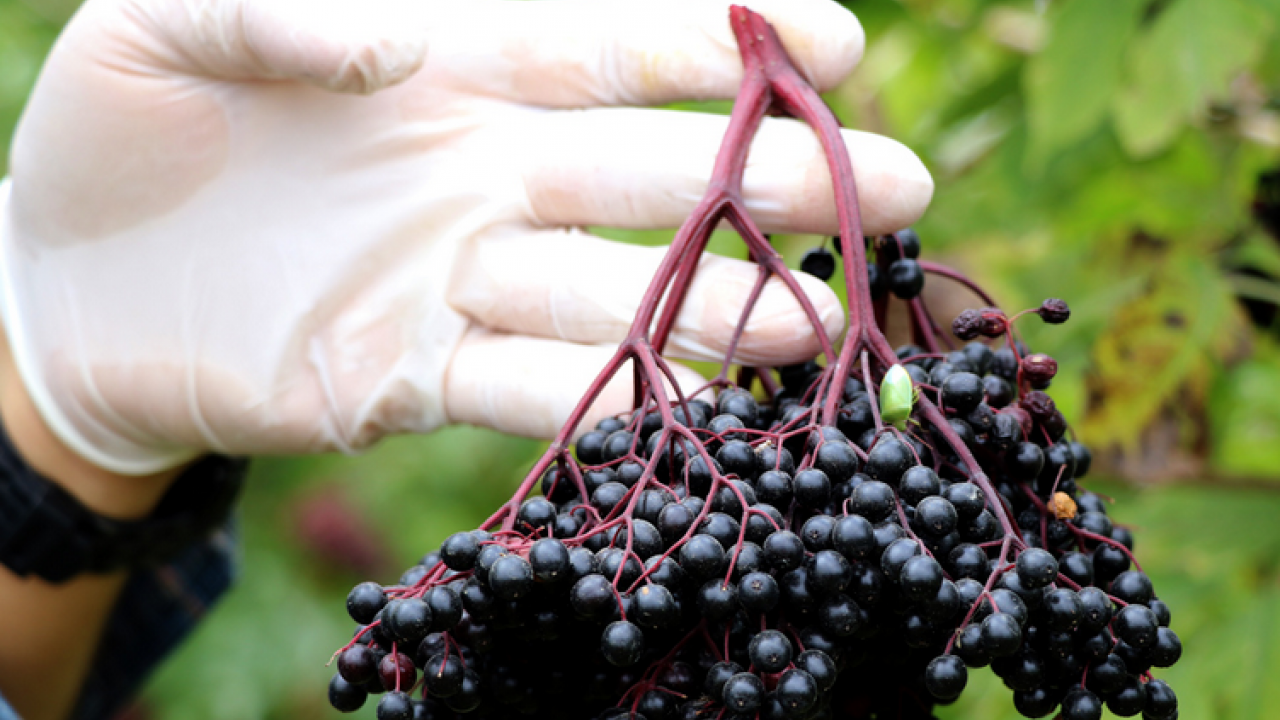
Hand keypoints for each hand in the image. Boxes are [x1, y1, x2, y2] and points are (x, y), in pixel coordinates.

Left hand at [0, 0, 931, 473]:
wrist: (65, 281)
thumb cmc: (118, 125)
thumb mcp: (162, 23)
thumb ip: (282, 7)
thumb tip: (419, 37)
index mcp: (444, 63)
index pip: (603, 39)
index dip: (716, 39)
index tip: (828, 41)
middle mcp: (481, 168)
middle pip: (647, 171)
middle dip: (770, 178)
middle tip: (898, 184)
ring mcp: (458, 275)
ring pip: (615, 288)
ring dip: (723, 306)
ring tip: (830, 321)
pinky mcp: (414, 373)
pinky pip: (527, 386)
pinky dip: (607, 396)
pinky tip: (694, 406)